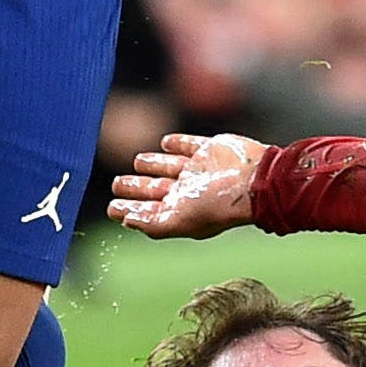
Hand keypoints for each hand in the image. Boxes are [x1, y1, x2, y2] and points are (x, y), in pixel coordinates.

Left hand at [109, 132, 268, 238]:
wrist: (253, 180)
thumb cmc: (218, 204)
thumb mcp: (179, 220)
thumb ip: (152, 223)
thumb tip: (127, 221)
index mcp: (181, 210)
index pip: (149, 211)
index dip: (129, 209)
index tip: (112, 208)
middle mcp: (189, 191)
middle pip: (155, 189)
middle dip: (135, 187)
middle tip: (116, 184)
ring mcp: (200, 170)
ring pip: (169, 167)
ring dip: (152, 164)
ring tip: (137, 160)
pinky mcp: (210, 150)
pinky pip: (188, 145)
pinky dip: (176, 144)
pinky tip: (165, 143)